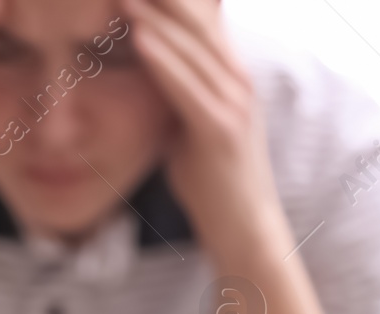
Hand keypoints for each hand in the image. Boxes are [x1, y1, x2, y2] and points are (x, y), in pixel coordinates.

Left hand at [120, 0, 287, 256]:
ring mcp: (234, 102)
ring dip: (153, 11)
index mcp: (227, 72)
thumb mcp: (188, 122)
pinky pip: (187, 86)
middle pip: (197, 16)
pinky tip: (137, 36)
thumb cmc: (209, 176)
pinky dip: (162, 59)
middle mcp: (236, 77)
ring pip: (191, 44)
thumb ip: (174, 90)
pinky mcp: (221, 129)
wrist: (242, 227)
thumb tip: (146, 68)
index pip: (198, 14)